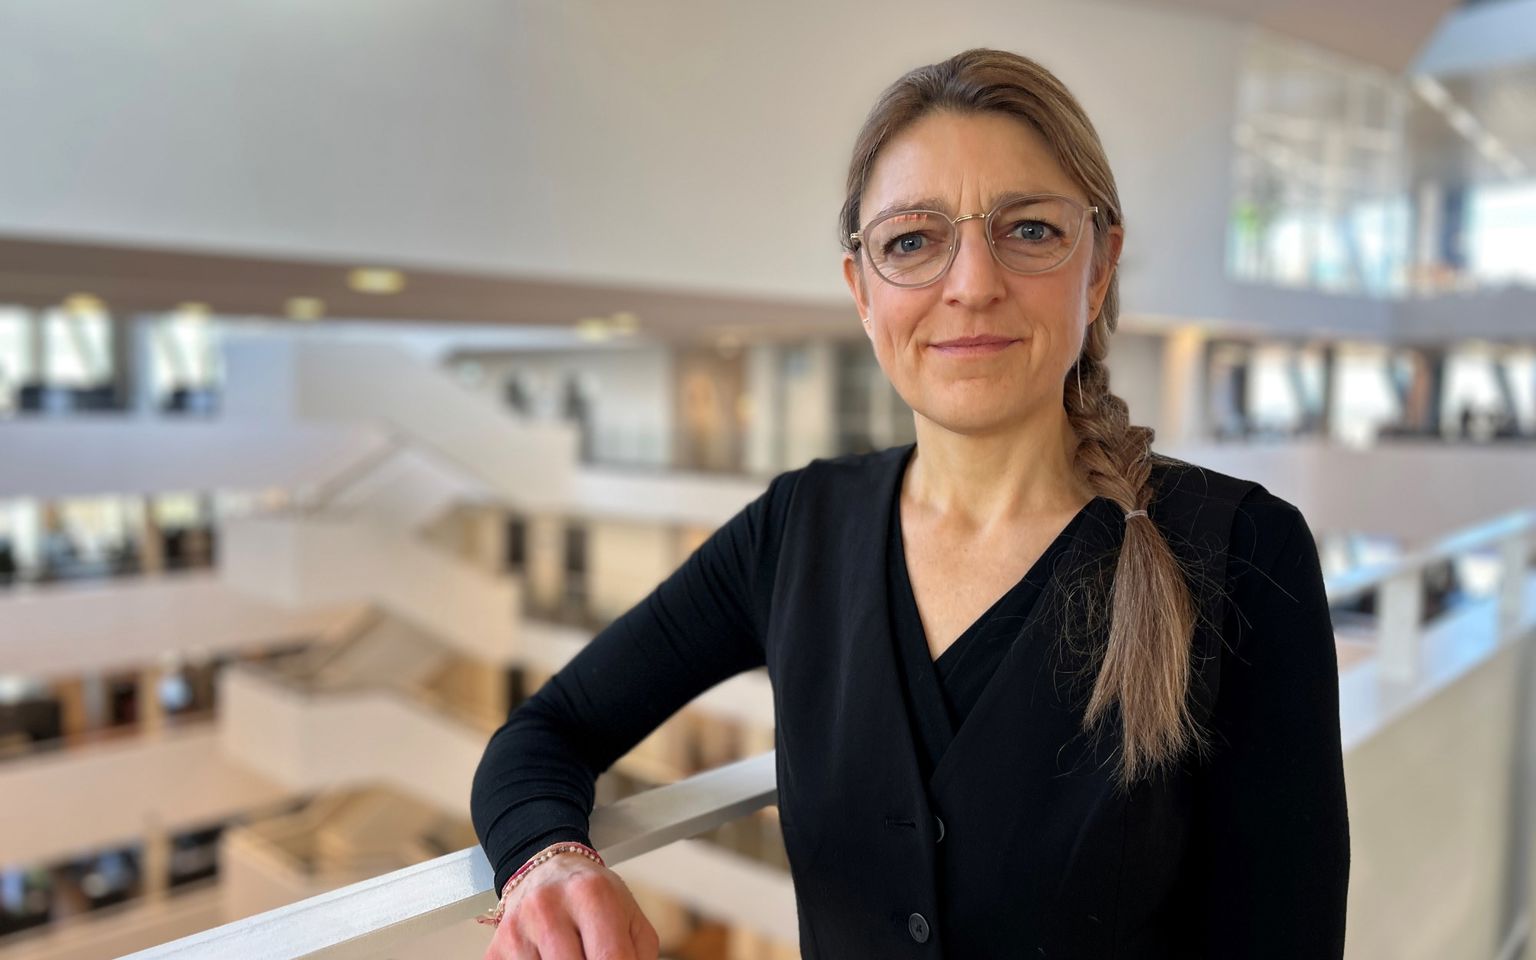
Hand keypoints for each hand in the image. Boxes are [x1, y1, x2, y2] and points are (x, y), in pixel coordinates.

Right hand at [482, 854, 660, 959]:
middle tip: (593, 956)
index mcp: (590, 894)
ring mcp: (518, 929)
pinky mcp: (497, 948)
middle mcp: (548, 907)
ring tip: (573, 953)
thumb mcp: (630, 915)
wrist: (548, 870)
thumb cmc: (592, 895)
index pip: (609, 958)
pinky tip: (549, 956)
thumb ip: (639, 954)